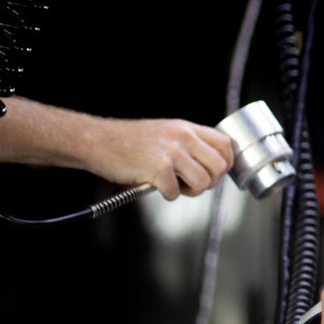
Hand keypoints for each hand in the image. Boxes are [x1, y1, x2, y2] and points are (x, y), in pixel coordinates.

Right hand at [89, 118, 233, 198]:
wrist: (98, 141)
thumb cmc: (129, 142)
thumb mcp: (166, 132)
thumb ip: (189, 143)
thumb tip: (212, 165)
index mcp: (187, 128)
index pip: (226, 144)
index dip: (225, 163)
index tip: (215, 173)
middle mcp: (183, 137)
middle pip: (219, 167)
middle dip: (210, 182)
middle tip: (192, 184)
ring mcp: (172, 152)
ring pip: (203, 182)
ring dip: (191, 191)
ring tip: (175, 186)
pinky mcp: (158, 168)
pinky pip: (176, 193)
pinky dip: (167, 195)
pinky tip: (156, 186)